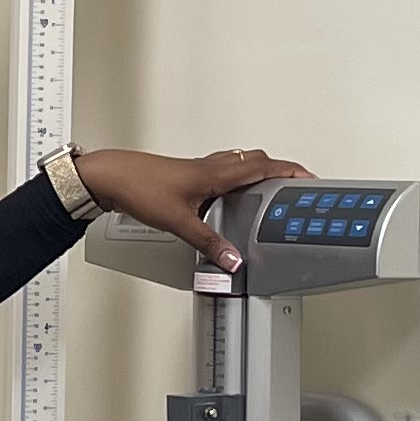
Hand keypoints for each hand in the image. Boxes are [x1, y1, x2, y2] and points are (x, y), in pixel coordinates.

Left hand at [74, 147, 308, 268]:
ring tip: (268, 187)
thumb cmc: (140, 187)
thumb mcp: (179, 222)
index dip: (289, 170)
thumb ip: (209, 243)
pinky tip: (227, 193)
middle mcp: (210, 166)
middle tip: (293, 182)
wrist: (111, 176)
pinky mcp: (187, 173)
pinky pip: (221, 169)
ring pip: (238, 163)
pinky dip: (236, 177)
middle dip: (278, 169)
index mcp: (216, 173)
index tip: (308, 177)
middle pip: (255, 160)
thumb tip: (232, 259)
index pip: (263, 166)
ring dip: (257, 171)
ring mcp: (199, 168)